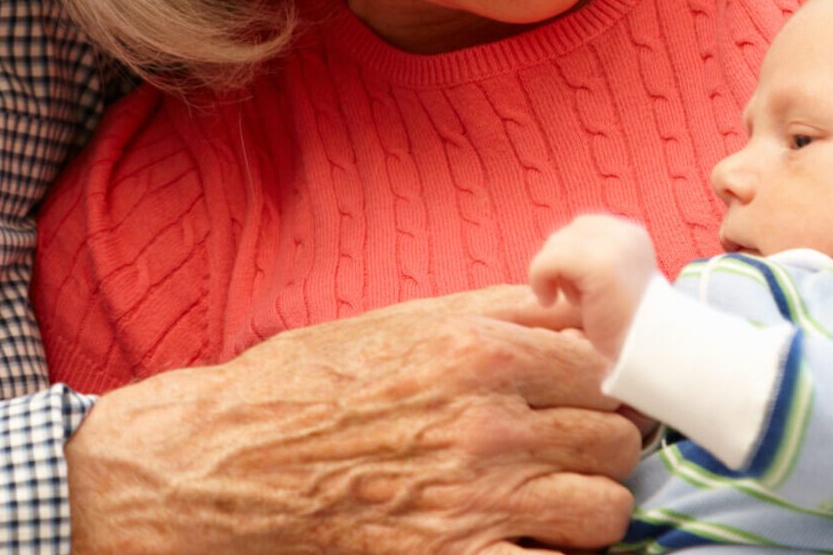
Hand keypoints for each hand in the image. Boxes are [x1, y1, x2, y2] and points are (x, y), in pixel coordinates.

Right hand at [65, 285, 641, 554]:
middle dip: (594, 450)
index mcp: (480, 350)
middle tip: (557, 458)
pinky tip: (523, 548)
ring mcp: (477, 497)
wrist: (219, 462)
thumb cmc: (298, 388)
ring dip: (584, 513)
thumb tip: (570, 302)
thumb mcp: (398, 322)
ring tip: (545, 511)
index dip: (600, 388)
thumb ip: (492, 312)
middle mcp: (489, 421)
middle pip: (614, 438)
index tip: (578, 404)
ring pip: (606, 509)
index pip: (607, 367)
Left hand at [526, 214, 655, 359]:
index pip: (582, 227)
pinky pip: (547, 261)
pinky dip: (539, 280)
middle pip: (565, 234)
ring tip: (574, 302)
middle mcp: (625, 234)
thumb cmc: (626, 325)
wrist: (650, 351)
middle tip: (576, 299)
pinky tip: (549, 302)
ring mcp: (612, 247)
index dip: (569, 257)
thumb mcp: (612, 281)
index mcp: (631, 235)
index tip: (580, 288)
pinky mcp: (597, 265)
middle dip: (560, 267)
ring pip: (553, 246)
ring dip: (552, 276)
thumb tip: (549, 251)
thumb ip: (590, 259)